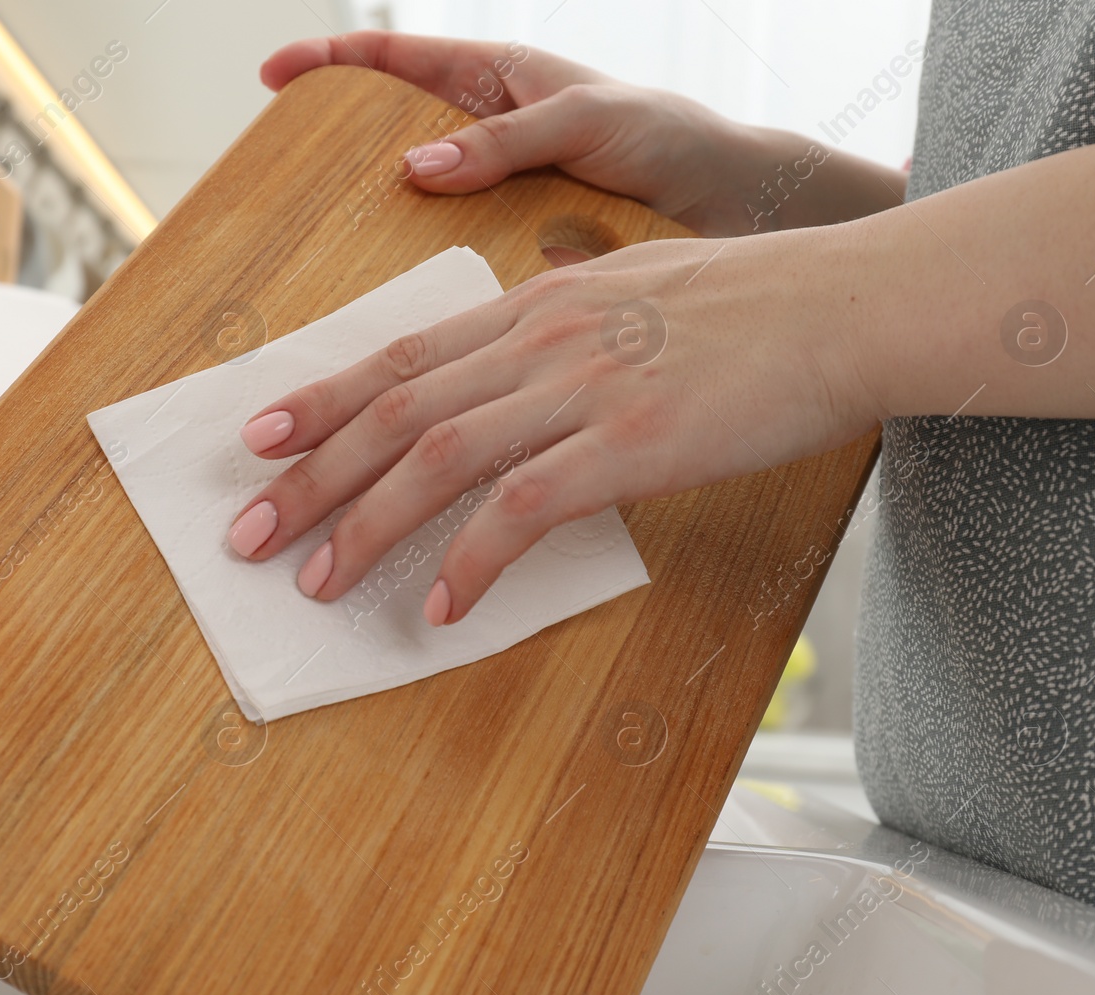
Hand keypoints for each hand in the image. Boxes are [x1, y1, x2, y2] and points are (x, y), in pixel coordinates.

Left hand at [224, 229, 883, 624]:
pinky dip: (471, 560)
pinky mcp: (629, 444)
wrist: (842, 307)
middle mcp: (541, 339)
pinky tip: (440, 606)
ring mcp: (581, 390)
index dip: (324, 398)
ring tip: (317, 581)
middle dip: (312, 475)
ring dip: (366, 524)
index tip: (263, 436)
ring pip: (439, 457)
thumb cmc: (753, 305)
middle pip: (397, 409)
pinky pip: (522, 509)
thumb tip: (522, 346)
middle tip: (251, 531)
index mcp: (537, 303)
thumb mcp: (637, 288)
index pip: (404, 353)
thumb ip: (566, 318)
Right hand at [260, 31, 901, 235]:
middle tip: (270, 202)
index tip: (271, 77)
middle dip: (328, 169)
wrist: (742, 214)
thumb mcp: (589, 123)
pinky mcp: (521, 259)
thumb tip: (413, 168)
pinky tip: (395, 328)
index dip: (332, 65)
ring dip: (368, 244)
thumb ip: (505, 141)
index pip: (399, 63)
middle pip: (384, 146)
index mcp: (502, 87)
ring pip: (412, 218)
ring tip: (318, 272)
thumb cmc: (676, 143)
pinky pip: (455, 269)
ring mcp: (502, 204)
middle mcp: (491, 145)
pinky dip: (422, 292)